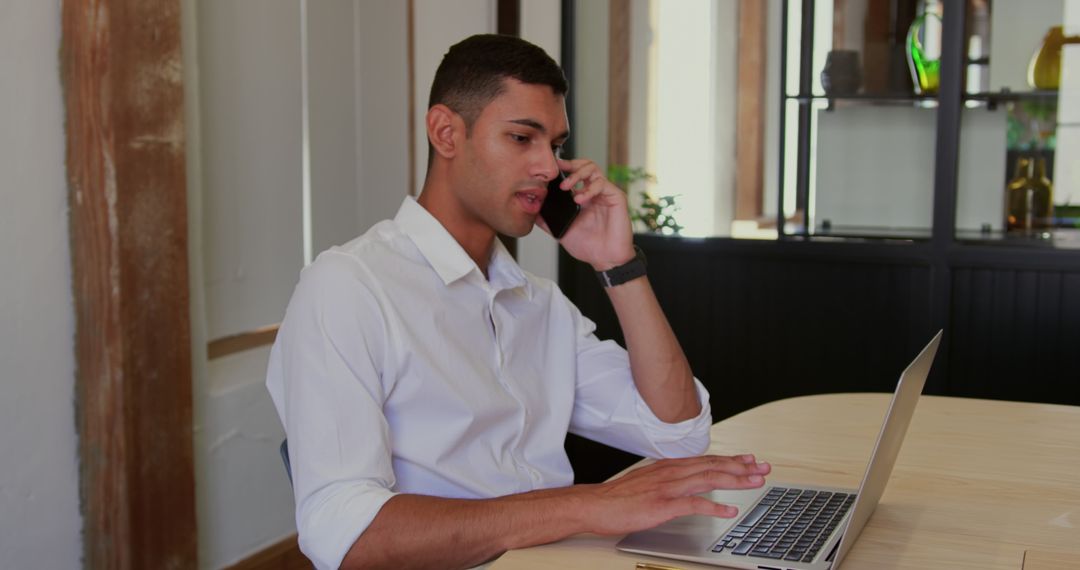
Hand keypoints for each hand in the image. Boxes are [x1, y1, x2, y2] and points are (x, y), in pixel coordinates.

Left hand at [537, 158, 634, 270]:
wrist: (605, 259)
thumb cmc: (589, 246)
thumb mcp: (561, 232)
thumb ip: (547, 221)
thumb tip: (531, 213)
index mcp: (583, 197)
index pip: (574, 174)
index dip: (563, 167)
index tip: (550, 167)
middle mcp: (594, 193)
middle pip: (585, 165)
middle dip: (570, 164)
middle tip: (558, 170)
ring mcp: (605, 194)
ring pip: (593, 169)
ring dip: (577, 174)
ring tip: (566, 187)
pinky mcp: (616, 198)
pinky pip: (603, 184)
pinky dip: (589, 189)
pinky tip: (579, 199)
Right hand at [575, 454, 771, 535]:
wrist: (594, 504)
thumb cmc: (618, 497)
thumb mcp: (647, 481)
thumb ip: (667, 480)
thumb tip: (684, 483)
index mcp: (669, 467)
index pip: (706, 460)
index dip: (731, 460)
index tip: (749, 460)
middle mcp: (671, 473)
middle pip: (713, 466)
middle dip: (741, 467)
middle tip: (763, 468)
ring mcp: (668, 488)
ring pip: (709, 480)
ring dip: (735, 480)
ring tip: (755, 483)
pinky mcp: (662, 505)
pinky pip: (694, 504)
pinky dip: (714, 507)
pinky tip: (728, 511)